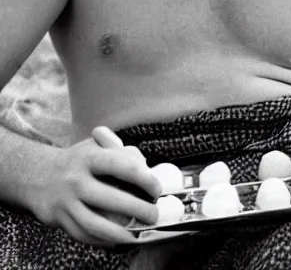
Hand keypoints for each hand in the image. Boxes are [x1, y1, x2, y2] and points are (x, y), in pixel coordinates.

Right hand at [31, 127, 161, 245]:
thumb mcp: (97, 144)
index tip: (157, 189)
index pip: (122, 166)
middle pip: (111, 199)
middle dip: (137, 209)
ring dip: (121, 232)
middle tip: (154, 214)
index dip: (144, 179)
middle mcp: (75, 179)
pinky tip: (119, 240)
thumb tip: (144, 166)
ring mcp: (65, 202)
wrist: (40, 175)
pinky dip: (103, 240)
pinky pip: (83, 235)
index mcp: (88, 157)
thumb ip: (121, 150)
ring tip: (140, 233)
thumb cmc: (79, 159)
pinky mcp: (59, 219)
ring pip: (96, 223)